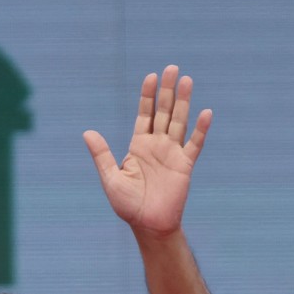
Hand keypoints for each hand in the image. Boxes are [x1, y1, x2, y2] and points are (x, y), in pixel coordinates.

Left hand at [82, 66, 210, 238]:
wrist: (148, 225)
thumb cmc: (127, 205)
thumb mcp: (110, 178)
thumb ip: (101, 154)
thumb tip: (87, 132)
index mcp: (138, 146)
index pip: (144, 114)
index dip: (147, 95)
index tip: (150, 76)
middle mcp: (157, 145)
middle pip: (163, 111)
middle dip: (166, 91)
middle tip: (171, 68)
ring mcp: (172, 154)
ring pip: (179, 121)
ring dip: (183, 102)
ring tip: (187, 80)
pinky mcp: (185, 165)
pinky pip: (194, 144)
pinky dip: (200, 129)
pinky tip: (206, 113)